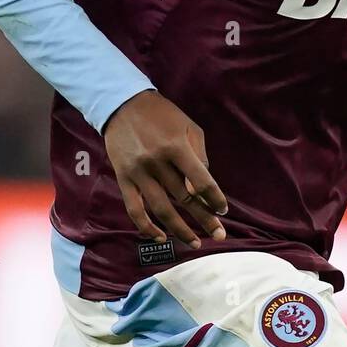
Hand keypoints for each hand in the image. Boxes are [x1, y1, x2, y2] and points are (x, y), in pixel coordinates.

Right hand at [103, 90, 227, 247]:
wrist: (123, 104)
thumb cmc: (162, 115)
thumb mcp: (189, 126)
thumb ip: (199, 155)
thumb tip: (203, 188)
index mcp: (177, 147)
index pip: (201, 181)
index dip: (214, 198)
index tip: (223, 211)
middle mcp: (157, 162)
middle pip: (184, 198)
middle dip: (204, 218)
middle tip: (219, 235)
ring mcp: (139, 172)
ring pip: (161, 209)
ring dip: (180, 229)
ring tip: (195, 242)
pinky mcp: (123, 179)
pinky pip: (135, 209)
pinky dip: (146, 226)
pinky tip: (161, 237)